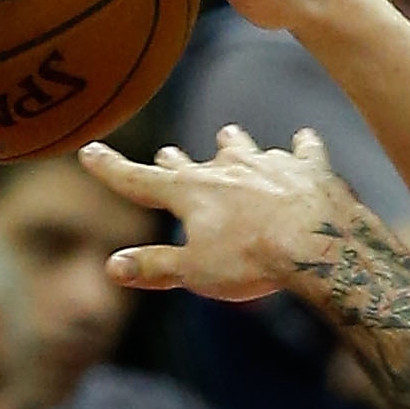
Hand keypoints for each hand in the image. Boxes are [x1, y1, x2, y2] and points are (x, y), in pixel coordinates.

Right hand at [81, 125, 363, 300]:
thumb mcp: (195, 272)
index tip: (90, 150)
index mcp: (191, 192)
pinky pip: (303, 151)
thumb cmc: (252, 260)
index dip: (111, 168)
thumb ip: (154, 267)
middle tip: (168, 154)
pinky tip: (304, 140)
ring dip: (234, 145)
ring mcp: (269, 164)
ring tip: (228, 136)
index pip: (139, 180)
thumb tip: (112, 266)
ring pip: (244, 147)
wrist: (319, 244)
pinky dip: (302, 148)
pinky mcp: (309, 168)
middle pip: (192, 163)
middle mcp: (226, 169)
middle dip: (176, 161)